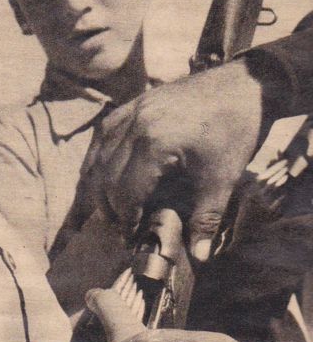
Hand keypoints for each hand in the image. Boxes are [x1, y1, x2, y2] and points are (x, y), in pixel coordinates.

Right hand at [80, 59, 265, 260]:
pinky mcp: (134, 104)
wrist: (244, 86)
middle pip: (105, 176)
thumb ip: (206, 218)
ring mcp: (132, 111)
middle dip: (109, 208)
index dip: (126, 220)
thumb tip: (199, 255)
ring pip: (97, 155)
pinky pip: (103, 135)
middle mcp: (135, 124)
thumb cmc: (235, 129)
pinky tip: (103, 174)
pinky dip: (99, 158)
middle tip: (120, 228)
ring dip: (98, 186)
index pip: (125, 192)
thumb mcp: (223, 177)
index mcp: (154, 143)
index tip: (131, 238)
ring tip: (109, 208)